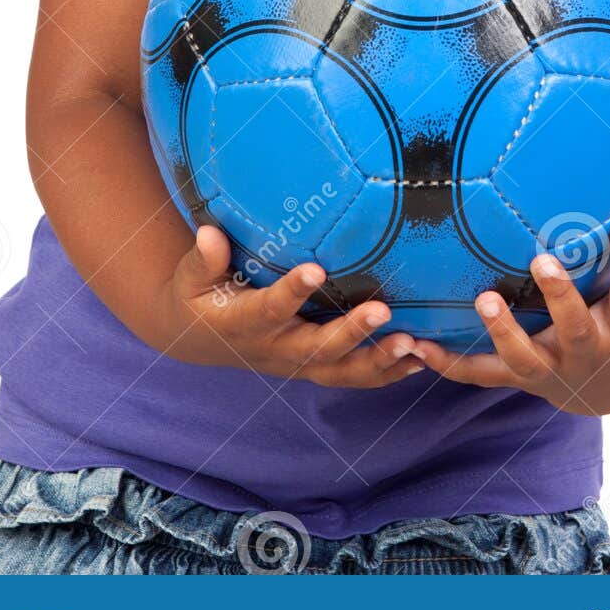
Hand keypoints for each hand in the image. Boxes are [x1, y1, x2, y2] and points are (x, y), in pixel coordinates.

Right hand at [155, 224, 424, 387]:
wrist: (198, 338)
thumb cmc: (197, 295)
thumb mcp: (190, 277)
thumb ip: (203, 259)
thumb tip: (209, 232)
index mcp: (244, 324)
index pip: (270, 309)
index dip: (292, 292)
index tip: (316, 270)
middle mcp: (275, 349)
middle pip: (316, 349)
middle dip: (351, 333)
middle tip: (383, 311)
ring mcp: (297, 363)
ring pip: (340, 371)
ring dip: (378, 361)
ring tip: (414, 346)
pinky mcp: (313, 367)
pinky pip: (350, 377)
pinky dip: (385, 373)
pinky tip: (419, 362)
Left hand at [410, 200, 609, 414]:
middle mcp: (590, 352)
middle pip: (576, 327)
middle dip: (560, 296)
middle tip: (541, 258)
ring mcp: (551, 369)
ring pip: (525, 358)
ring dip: (502, 333)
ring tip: (483, 300)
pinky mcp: (519, 378)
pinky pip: (482, 375)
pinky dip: (449, 365)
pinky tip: (416, 347)